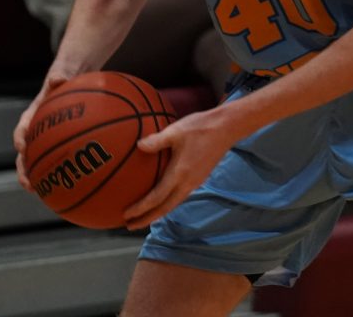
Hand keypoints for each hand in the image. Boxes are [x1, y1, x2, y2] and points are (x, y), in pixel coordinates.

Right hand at [13, 71, 70, 190]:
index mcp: (34, 115)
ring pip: (38, 162)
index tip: (21, 147)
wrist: (73, 77)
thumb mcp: (63, 72)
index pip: (23, 128)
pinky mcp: (60, 144)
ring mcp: (47, 139)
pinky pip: (59, 160)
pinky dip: (61, 172)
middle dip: (23, 170)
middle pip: (25, 154)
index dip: (20, 138)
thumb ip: (60, 75)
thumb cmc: (66, 75)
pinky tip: (73, 186)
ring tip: (42, 193)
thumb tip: (58, 78)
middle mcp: (37, 130)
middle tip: (28, 184)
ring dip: (37, 177)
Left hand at [122, 107, 237, 228]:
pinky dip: (166, 204)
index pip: (157, 198)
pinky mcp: (198, 179)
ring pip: (172, 205)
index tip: (126, 215)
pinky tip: (160, 200)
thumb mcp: (176, 131)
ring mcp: (195, 183)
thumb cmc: (200, 127)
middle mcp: (188, 183)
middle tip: (129, 225)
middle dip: (146, 219)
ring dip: (156, 213)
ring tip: (142, 217)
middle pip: (164, 209)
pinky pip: (179, 197)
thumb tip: (138, 146)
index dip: (141, 208)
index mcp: (180, 173)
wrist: (226, 128)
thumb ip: (157, 140)